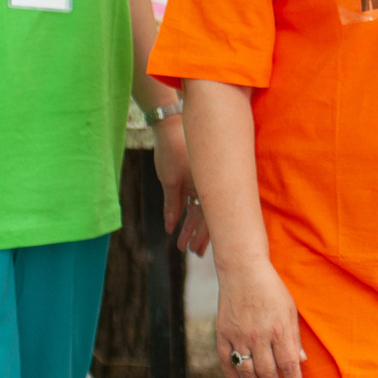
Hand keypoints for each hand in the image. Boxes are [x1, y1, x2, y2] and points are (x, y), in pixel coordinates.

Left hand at [155, 118, 207, 254]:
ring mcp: (203, 181)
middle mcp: (209, 186)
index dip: (201, 237)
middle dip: (199, 236)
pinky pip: (196, 199)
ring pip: (201, 210)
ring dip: (191, 227)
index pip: (208, 218)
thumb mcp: (169, 180)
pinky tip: (179, 223)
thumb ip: (172, 205)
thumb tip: (171, 227)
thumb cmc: (171, 151)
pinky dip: (188, 211)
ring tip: (183, 244)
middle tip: (194, 253)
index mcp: (206, 187)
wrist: (172, 125)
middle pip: (208, 217)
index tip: (195, 252)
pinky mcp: (195, 176)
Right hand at [215, 256, 307, 377]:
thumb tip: (301, 361)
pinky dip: (230, 374)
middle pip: (268, 373)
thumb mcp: (290, 309)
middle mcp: (258, 336)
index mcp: (279, 330)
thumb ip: (294, 337)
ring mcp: (239, 335)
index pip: (289, 365)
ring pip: (246, 370)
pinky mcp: (223, 332)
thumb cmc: (271, 288)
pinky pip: (225, 359)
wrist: (243, 269)